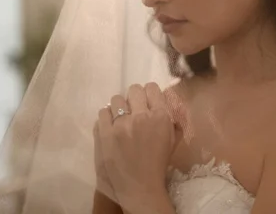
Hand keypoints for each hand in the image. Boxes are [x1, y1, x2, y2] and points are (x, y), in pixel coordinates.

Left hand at [97, 83, 180, 207]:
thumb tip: (165, 104)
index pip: (151, 88)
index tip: (147, 101)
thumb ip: (172, 119)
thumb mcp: (173, 139)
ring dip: (119, 107)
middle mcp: (141, 116)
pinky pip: (102, 112)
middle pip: (134, 89)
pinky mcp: (104, 133)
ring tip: (120, 118)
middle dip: (135, 98)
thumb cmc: (159, 163)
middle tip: (134, 109)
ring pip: (116, 99)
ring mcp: (120, 124)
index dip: (149, 93)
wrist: (139, 186)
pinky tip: (111, 126)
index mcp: (160, 116)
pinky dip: (107, 117)